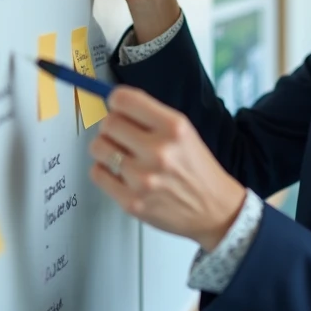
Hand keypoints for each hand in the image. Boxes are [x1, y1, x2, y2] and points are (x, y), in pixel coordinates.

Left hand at [88, 86, 245, 251]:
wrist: (214, 210)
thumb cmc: (197, 169)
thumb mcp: (184, 132)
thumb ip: (151, 116)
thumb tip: (113, 102)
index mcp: (174, 127)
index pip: (123, 100)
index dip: (116, 101)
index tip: (116, 106)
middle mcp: (159, 151)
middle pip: (108, 123)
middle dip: (112, 126)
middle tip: (121, 134)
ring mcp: (143, 179)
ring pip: (98, 147)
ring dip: (106, 148)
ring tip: (122, 155)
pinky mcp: (131, 202)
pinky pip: (97, 173)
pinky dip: (104, 171)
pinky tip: (121, 172)